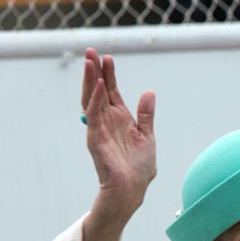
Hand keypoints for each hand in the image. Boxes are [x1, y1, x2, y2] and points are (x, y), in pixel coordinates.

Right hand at [80, 48, 155, 240]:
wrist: (132, 189)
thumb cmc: (140, 167)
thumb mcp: (147, 136)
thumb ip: (146, 114)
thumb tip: (149, 92)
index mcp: (120, 119)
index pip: (111, 92)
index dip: (108, 75)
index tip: (107, 57)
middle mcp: (108, 121)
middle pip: (98, 91)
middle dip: (94, 71)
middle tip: (90, 51)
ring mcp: (100, 129)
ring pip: (92, 99)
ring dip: (91, 80)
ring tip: (90, 61)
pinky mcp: (95, 138)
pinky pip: (94, 115)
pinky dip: (95, 100)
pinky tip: (98, 85)